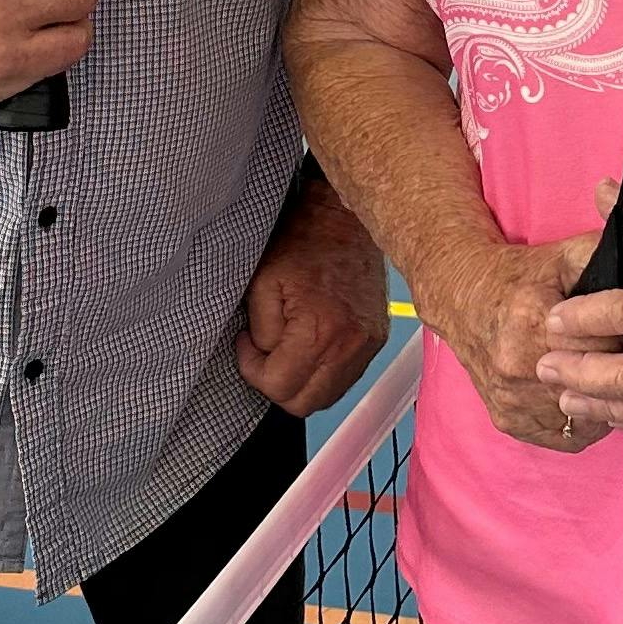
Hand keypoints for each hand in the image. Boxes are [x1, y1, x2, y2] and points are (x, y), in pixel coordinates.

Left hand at [237, 173, 391, 413]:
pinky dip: (321, 373)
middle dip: (276, 384)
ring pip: (326, 398)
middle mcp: (351, 346)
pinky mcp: (376, 341)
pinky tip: (308, 346)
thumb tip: (264, 357)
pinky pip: (344, 380)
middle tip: (263, 353)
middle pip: (305, 404)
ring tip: (286, 348)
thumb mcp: (262, 284)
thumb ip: (261, 333)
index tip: (246, 343)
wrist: (344, 219)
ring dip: (300, 383)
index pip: (279, 387)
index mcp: (320, 331)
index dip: (252, 370)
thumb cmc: (301, 243)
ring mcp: (368, 346)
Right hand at [426, 229, 617, 451]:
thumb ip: (609, 259)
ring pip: (586, 418)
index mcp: (534, 322)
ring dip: (604, 402)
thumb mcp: (565, 256)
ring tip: (608, 377)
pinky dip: (583, 423)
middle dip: (621, 373)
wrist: (464, 300)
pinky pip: (566, 437)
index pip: (609, 345)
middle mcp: (520, 367)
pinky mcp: (509, 421)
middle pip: (598, 385)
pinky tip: (587, 399)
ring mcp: (513, 400)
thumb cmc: (519, 278)